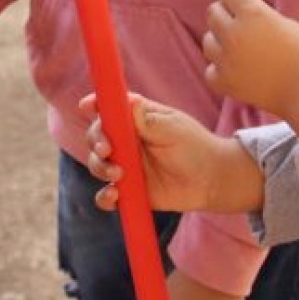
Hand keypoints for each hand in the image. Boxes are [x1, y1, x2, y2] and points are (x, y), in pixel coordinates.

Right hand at [80, 93, 248, 213]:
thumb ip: (149, 119)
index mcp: (136, 119)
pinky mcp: (129, 190)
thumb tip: (129, 102)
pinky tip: (114, 196)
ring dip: (101, 168)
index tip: (86, 106)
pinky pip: (106, 195)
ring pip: (97, 164)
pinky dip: (105, 197)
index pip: (109, 108)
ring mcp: (125, 166)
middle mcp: (126, 141)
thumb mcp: (174, 129)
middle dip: (95, 141)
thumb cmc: (196, 147)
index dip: (95, 105)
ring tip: (119, 174)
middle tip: (107, 149)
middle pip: (96, 136)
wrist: (212, 181)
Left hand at [203, 0, 298, 132]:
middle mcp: (234, 33)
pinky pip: (210, 69)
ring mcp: (226, 59)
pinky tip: (234, 68)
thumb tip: (241, 6)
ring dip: (219, 40)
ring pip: (208, 40)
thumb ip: (258, 12)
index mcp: (252, 13)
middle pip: (212, 12)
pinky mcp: (224, 82)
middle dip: (224, 12)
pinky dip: (219, 68)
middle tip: (238, 21)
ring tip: (238, 47)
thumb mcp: (284, 22)